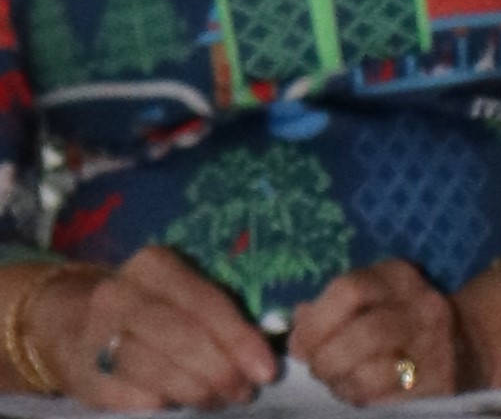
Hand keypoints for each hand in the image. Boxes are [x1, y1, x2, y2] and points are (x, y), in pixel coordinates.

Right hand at [33, 248, 276, 411]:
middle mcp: (121, 296)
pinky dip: (163, 405)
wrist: (65, 320)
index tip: (266, 370)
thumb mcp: (171, 290)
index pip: (206, 303)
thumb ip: (211, 311)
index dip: (239, 339)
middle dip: (222, 372)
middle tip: (245, 392)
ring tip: (220, 401)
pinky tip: (179, 406)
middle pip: (183, 339)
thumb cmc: (142, 305)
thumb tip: (260, 348)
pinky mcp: (83, 377)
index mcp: (154, 266)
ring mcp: (96, 337)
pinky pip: (132, 399)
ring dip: (197, 393)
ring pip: (159, 372)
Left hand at [292, 260, 467, 405]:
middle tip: (319, 371)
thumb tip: (296, 321)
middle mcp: (421, 305)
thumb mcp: (375, 299)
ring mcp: (434, 346)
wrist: (469, 346)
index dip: (315, 324)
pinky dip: (364, 401)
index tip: (299, 347)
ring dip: (344, 385)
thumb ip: (333, 307)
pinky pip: (386, 399)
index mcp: (398, 277)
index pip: (349, 289)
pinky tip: (365, 394)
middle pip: (362, 333)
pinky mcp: (439, 384)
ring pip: (371, 373)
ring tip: (342, 383)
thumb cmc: (404, 323)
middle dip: (327, 359)